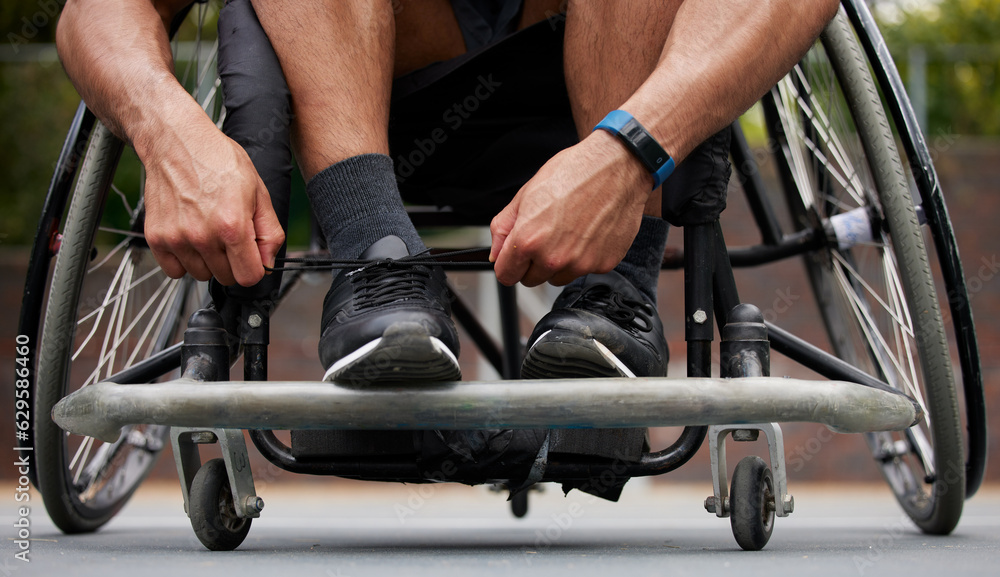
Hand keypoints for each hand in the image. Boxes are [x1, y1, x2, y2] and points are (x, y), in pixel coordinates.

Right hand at [141, 121, 284, 286]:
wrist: (177, 142)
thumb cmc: (218, 161)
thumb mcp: (258, 191)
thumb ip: (269, 231)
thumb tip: (268, 261)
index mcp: (232, 225)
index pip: (249, 277)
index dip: (254, 268)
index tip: (251, 256)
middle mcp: (202, 236)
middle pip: (225, 278)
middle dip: (232, 262)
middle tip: (227, 235)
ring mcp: (177, 238)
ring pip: (200, 275)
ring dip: (207, 261)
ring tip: (206, 230)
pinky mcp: (156, 238)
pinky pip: (174, 271)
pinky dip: (183, 260)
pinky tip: (189, 237)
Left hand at [490, 132, 651, 286]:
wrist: (617, 167)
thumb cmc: (574, 173)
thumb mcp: (526, 194)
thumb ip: (504, 228)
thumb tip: (495, 254)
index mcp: (529, 240)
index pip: (506, 275)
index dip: (509, 264)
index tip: (515, 257)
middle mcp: (554, 258)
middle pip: (531, 280)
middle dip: (533, 262)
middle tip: (547, 234)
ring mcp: (581, 264)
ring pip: (558, 277)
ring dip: (559, 262)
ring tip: (569, 230)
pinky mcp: (603, 264)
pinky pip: (585, 270)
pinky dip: (584, 256)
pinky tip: (588, 231)